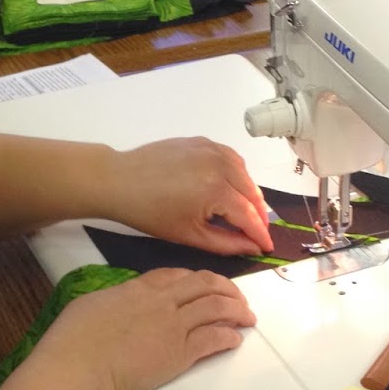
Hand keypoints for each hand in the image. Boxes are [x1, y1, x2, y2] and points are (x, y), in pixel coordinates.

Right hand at [29, 269, 255, 389]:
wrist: (79, 367)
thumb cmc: (73, 341)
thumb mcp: (88, 306)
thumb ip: (109, 303)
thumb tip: (113, 307)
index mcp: (136, 289)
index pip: (175, 275)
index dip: (194, 278)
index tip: (203, 284)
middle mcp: (160, 301)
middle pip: (204, 284)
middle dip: (226, 288)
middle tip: (236, 297)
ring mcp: (173, 326)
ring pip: (216, 307)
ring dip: (236, 311)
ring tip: (247, 317)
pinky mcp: (180, 353)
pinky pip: (214, 338)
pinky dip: (229, 336)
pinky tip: (234, 339)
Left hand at [105, 138, 272, 255]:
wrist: (120, 181)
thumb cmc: (150, 213)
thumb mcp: (189, 235)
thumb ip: (226, 243)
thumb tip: (252, 247)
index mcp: (217, 189)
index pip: (249, 215)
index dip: (260, 234)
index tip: (268, 247)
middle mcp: (220, 164)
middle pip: (252, 192)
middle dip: (258, 215)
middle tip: (258, 233)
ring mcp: (211, 149)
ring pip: (244, 172)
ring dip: (249, 192)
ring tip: (246, 211)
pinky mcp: (202, 141)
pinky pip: (230, 157)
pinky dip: (236, 173)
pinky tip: (231, 186)